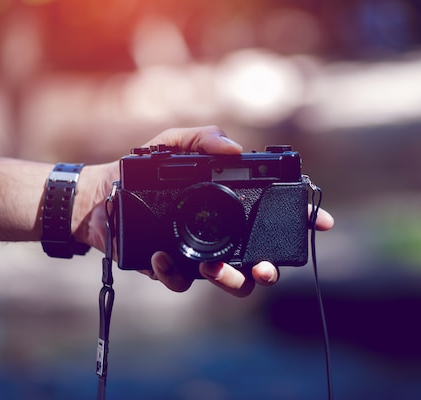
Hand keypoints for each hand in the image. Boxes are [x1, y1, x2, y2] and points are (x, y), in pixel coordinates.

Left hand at [75, 126, 333, 296]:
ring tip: (215, 268)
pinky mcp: (170, 268)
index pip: (273, 214)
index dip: (302, 219)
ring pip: (230, 280)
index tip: (320, 222)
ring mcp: (198, 254)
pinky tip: (162, 257)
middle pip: (260, 258)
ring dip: (230, 281)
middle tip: (267, 269)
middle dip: (271, 269)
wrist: (100, 194)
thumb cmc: (140, 170)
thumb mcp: (171, 144)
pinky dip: (175, 273)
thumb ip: (201, 138)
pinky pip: (181, 282)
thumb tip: (235, 148)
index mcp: (228, 206)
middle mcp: (220, 233)